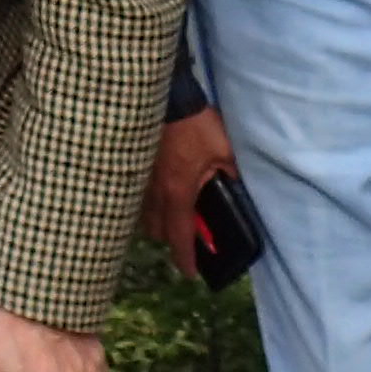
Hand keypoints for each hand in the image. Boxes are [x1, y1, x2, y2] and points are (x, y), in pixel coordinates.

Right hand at [145, 104, 236, 276]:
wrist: (168, 98)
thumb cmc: (196, 126)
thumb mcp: (224, 152)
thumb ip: (231, 174)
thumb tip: (237, 187)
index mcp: (178, 195)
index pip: (180, 237)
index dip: (186, 259)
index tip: (191, 273)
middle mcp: (154, 193)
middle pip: (157, 231)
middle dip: (171, 239)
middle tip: (187, 234)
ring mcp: (140, 179)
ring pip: (143, 214)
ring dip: (157, 221)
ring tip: (173, 214)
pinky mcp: (133, 165)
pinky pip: (136, 195)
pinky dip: (147, 203)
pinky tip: (158, 192)